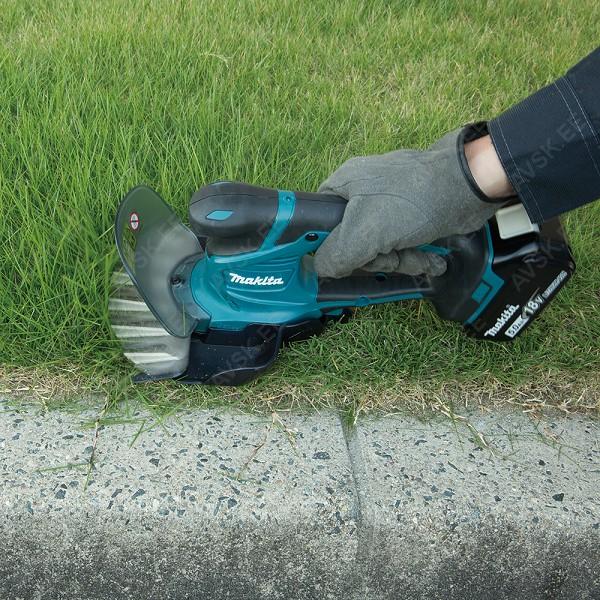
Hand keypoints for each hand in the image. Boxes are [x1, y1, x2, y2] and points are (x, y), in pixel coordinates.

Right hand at [314, 127, 511, 278]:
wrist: (471, 187)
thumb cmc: (414, 200)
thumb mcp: (366, 231)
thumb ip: (336, 255)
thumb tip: (319, 270)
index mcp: (342, 188)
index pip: (317, 224)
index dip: (325, 247)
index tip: (339, 263)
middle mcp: (361, 195)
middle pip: (350, 243)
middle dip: (373, 258)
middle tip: (389, 256)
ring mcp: (387, 206)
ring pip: (378, 249)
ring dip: (399, 261)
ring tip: (418, 257)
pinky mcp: (409, 217)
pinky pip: (400, 245)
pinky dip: (414, 256)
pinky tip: (431, 260)